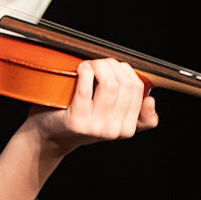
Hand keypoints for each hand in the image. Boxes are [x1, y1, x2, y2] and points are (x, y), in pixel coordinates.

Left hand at [0, 59, 156, 199]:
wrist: (49, 136)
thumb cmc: (80, 120)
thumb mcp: (111, 120)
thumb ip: (134, 113)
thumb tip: (151, 99)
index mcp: (126, 129)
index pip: (140, 92)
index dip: (130, 73)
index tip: (118, 70)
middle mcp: (113, 130)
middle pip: (126, 85)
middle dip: (115, 66)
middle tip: (102, 63)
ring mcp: (96, 127)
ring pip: (110, 84)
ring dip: (101, 65)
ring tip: (91, 65)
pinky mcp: (77, 120)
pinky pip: (87, 86)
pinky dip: (86, 70)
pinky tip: (82, 68)